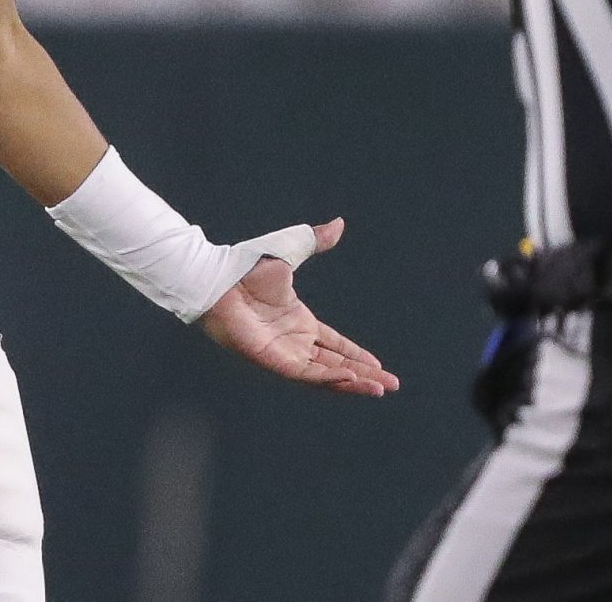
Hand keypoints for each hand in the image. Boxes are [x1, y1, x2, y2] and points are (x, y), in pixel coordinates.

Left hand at [198, 218, 398, 397]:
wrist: (220, 279)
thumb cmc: (248, 266)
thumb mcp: (291, 251)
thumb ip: (316, 241)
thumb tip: (339, 223)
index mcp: (299, 321)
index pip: (335, 344)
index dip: (357, 355)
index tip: (378, 365)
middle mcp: (294, 341)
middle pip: (337, 364)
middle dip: (364, 375)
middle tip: (391, 385)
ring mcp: (285, 354)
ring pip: (327, 375)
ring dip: (354, 383)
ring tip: (380, 388)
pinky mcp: (274, 361)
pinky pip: (308, 374)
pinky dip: (330, 378)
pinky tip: (352, 379)